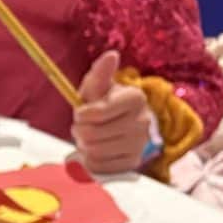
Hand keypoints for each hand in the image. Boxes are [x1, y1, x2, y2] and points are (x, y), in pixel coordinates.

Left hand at [72, 50, 153, 174]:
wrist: (121, 125)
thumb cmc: (104, 104)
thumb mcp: (99, 88)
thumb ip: (100, 74)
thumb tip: (110, 55)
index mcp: (135, 98)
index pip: (96, 113)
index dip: (81, 115)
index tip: (83, 112)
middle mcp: (142, 121)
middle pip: (91, 135)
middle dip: (80, 131)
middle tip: (85, 127)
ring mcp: (139, 144)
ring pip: (94, 151)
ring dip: (85, 146)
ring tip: (92, 138)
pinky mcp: (132, 163)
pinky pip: (98, 167)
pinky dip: (91, 160)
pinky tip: (98, 150)